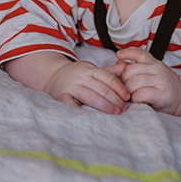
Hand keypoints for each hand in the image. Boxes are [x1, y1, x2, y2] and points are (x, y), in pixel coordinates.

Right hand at [6, 53, 129, 113]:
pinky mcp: (61, 95)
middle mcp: (81, 76)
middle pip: (101, 88)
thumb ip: (109, 71)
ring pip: (90, 96)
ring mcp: (71, 86)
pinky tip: (87, 115)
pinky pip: (69, 102)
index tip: (127, 97)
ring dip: (104, 106)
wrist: (53, 75)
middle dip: (115, 99)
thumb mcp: (91, 70)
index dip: (120, 88)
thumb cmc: (77, 75)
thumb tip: (125, 67)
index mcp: (90, 69)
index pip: (108, 78)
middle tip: (123, 108)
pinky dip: (77, 108)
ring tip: (114, 113)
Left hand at [109, 48, 180, 115]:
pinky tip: (136, 101)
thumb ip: (135, 68)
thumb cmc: (162, 86)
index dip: (128, 53)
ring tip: (129, 96)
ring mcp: (161, 81)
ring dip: (127, 91)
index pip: (139, 53)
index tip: (118, 55)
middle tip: (123, 89)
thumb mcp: (150, 73)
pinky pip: (141, 94)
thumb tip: (118, 63)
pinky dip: (135, 98)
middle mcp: (158, 69)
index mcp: (154, 62)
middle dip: (122, 81)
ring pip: (134, 83)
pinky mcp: (163, 95)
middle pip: (130, 71)